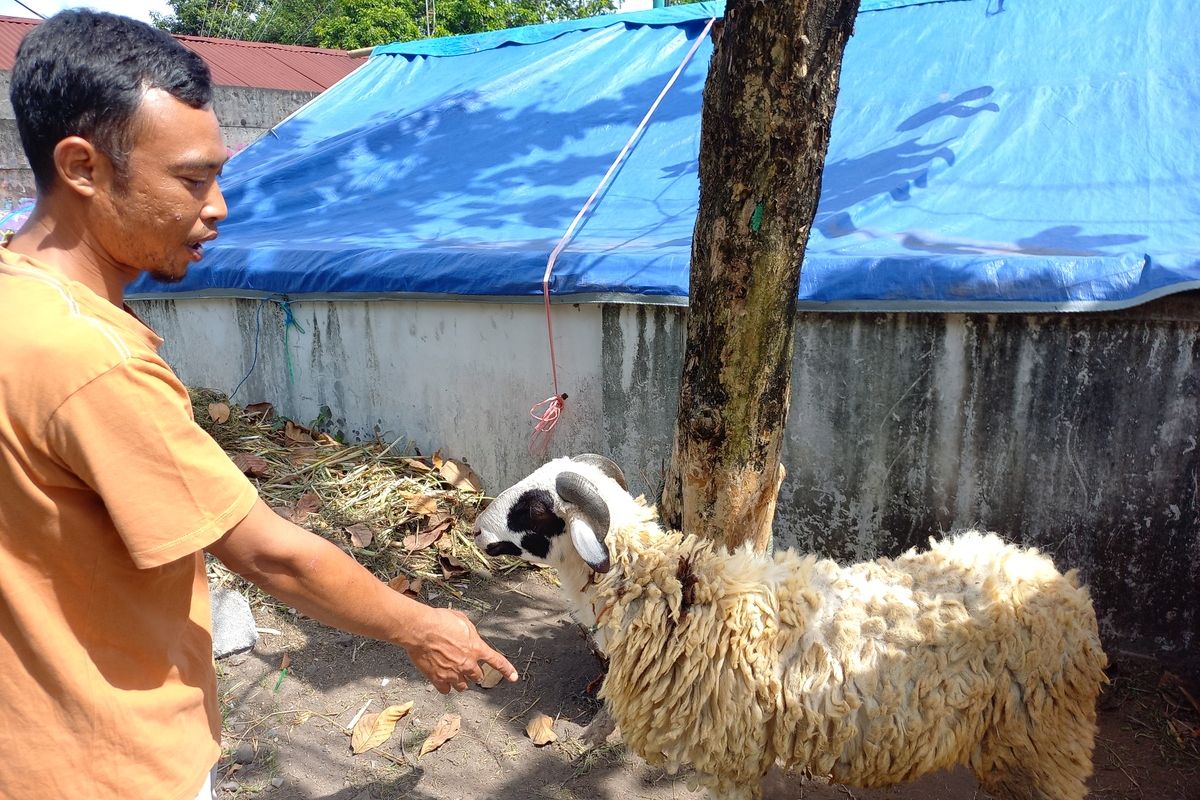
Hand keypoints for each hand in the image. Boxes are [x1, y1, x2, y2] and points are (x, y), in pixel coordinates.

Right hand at [404, 607, 518, 692]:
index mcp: (476, 648)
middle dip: (474, 672)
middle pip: (477, 677)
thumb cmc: (439, 620)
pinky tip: (442, 679)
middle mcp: (467, 663)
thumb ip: (470, 632)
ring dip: (460, 681)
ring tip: (453, 673)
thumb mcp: (462, 620)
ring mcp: (453, 673)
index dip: (507, 670)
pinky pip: (445, 690)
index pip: (497, 661)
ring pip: (462, 686)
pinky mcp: (438, 679)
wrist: (420, 629)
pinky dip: (445, 686)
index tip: (514, 677)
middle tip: (465, 665)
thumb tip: (469, 636)